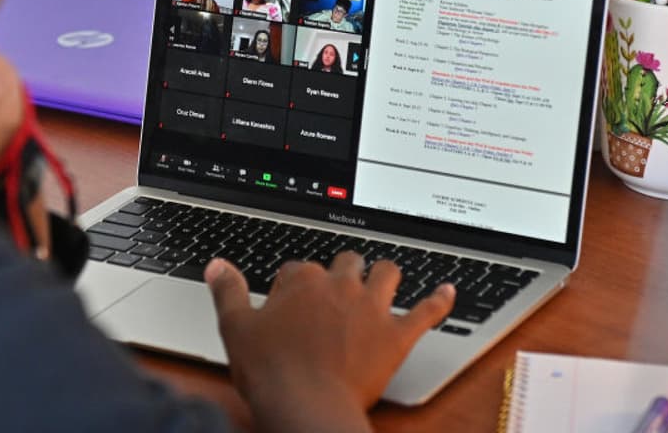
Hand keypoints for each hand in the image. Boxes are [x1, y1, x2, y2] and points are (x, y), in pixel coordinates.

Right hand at [205, 252, 454, 432]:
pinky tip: (449, 290)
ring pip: (386, 273)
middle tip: (335, 292)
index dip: (295, 285)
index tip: (290, 303)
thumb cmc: (271, 372)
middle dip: (342, 272)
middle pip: (346, 262)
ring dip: (385, 274)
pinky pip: (426, 311)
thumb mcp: (236, 328)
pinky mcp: (396, 335)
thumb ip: (228, 291)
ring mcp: (371, 308)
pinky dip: (439, 299)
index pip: (300, 268)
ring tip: (382, 278)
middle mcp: (340, 285)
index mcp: (302, 279)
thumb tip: (217, 266)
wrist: (306, 405)